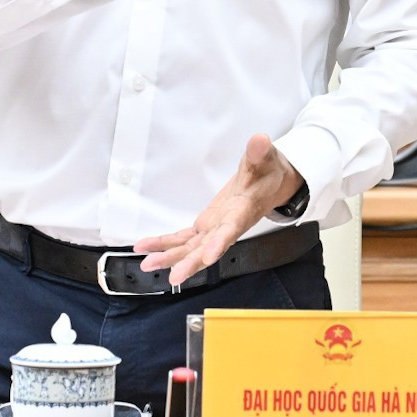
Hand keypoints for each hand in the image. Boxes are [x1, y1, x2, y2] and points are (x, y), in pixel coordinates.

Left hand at [134, 134, 301, 287]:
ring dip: (170, 257)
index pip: (232, 229)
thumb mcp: (266, 159)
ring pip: (191, 249)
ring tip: (147, 264)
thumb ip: (260, 152)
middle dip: (190, 262)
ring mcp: (214, 229)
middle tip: (174, 275)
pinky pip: (183, 239)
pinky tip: (146, 247)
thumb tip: (259, 141)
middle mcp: (227, 226)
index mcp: (243, 212)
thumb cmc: (267, 176)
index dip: (220, 243)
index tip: (210, 255)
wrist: (270, 186)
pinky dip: (165, 244)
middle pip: (208, 249)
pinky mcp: (205, 227)